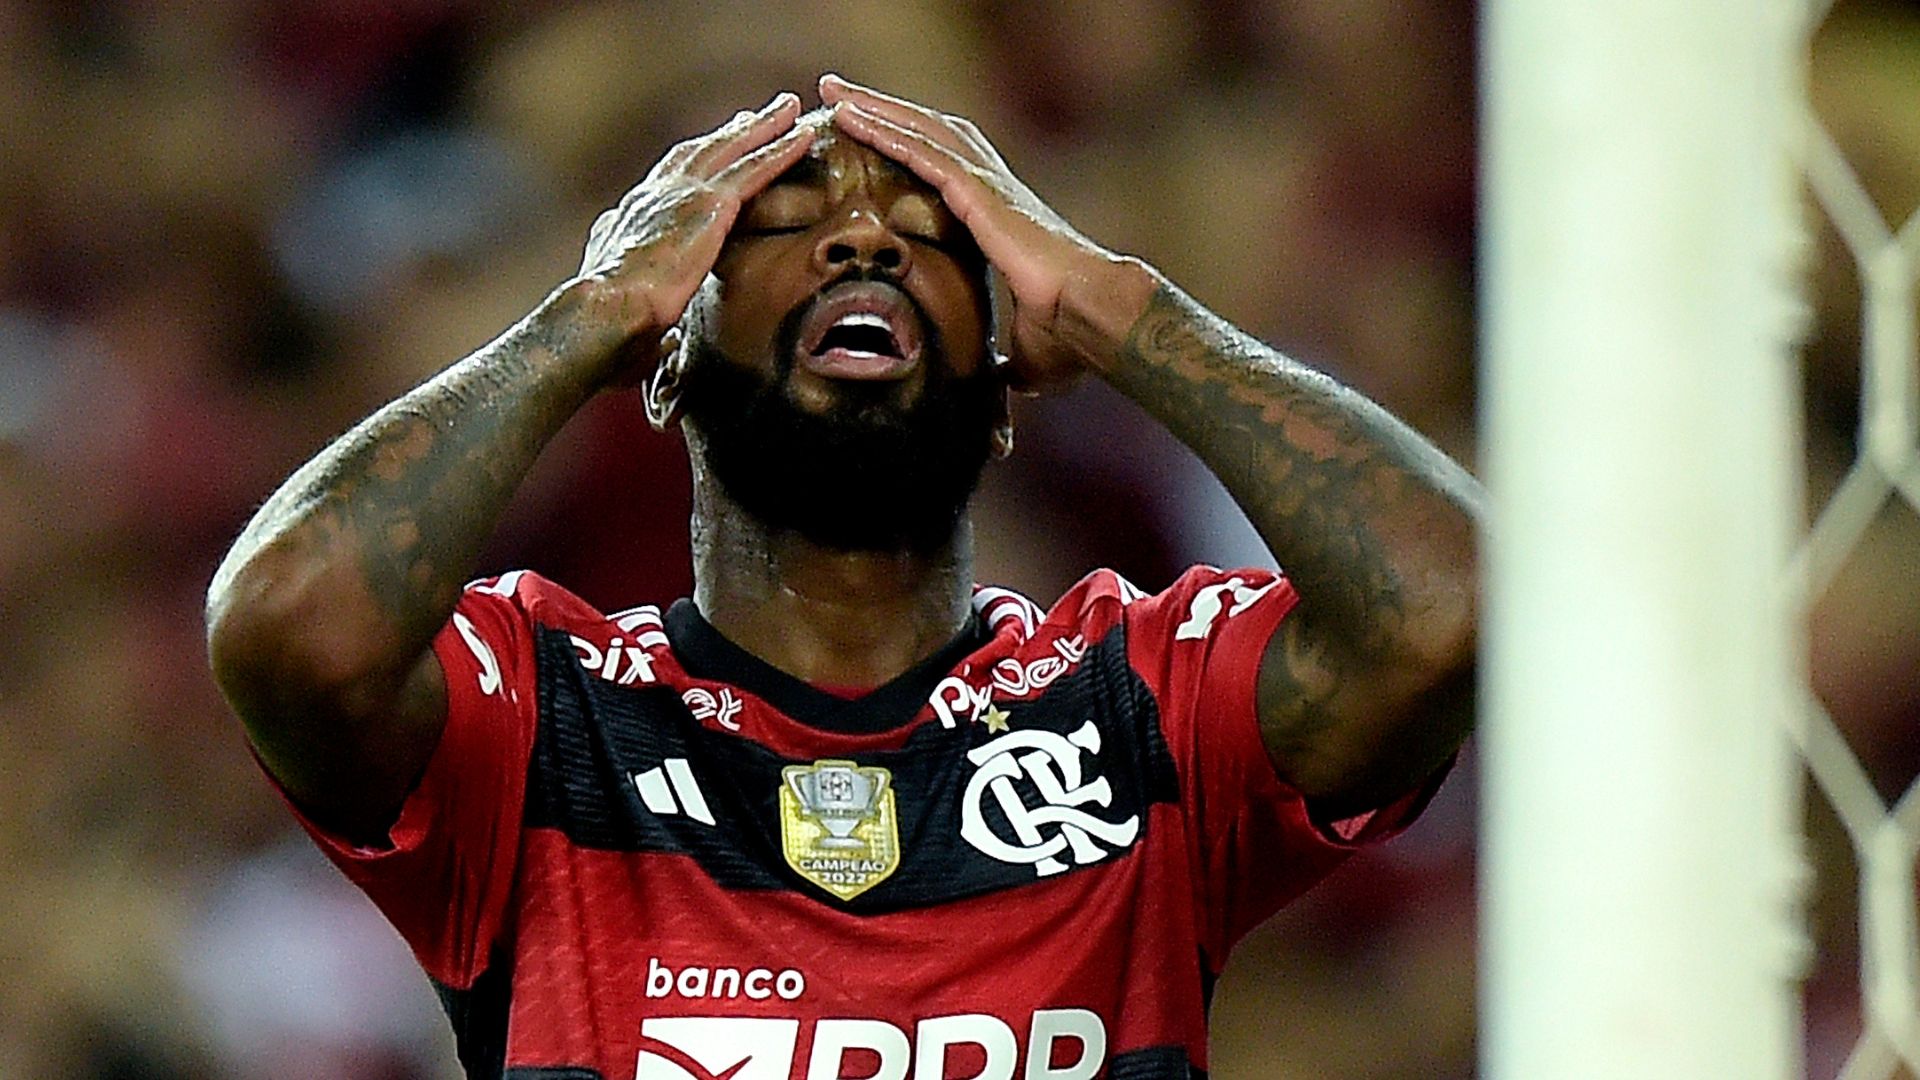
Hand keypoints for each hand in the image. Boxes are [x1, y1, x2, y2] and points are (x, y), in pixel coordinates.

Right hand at [574, 92, 815, 372]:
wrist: (603, 312)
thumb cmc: (608, 325)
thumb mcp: (616, 300)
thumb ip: (635, 296)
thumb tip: (646, 315)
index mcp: (632, 217)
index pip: (668, 182)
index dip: (694, 163)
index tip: (712, 150)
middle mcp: (655, 195)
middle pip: (700, 151)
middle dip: (730, 131)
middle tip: (758, 114)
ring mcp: (681, 195)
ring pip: (730, 148)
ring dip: (762, 126)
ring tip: (789, 107)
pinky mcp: (708, 206)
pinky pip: (754, 169)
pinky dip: (780, 150)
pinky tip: (803, 136)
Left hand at [820, 74, 1156, 390]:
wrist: (1092, 316)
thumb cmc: (1069, 333)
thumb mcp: (1024, 351)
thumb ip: (1005, 362)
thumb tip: (999, 394)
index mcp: (997, 220)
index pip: (944, 171)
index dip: (909, 150)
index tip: (876, 139)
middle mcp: (991, 190)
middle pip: (928, 135)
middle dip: (883, 111)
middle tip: (838, 96)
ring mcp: (986, 186)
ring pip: (920, 131)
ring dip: (873, 108)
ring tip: (833, 92)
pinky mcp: (979, 192)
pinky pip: (921, 152)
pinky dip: (885, 130)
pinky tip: (851, 117)